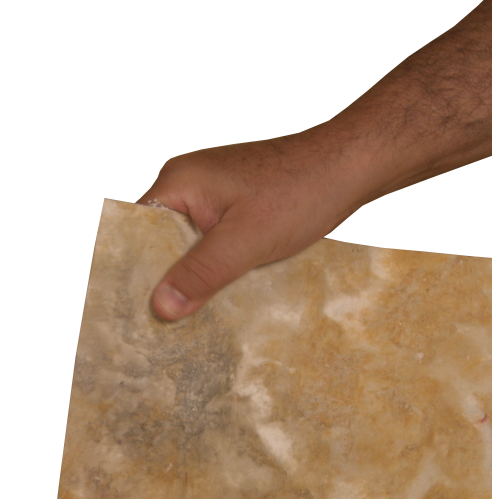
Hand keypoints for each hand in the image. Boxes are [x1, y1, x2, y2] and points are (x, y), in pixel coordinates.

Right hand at [138, 131, 360, 320]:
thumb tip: (159, 306)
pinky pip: (219, 244)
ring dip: (200, 277)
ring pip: (195, 247)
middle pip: (164, 242)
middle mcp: (191, 186)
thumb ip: (202, 271)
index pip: (137, 233)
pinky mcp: (241, 211)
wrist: (348, 171)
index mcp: (178, 183)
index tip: (137, 315)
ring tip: (194, 321)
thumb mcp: (245, 240)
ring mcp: (217, 198)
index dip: (136, 273)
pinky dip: (222, 268)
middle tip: (167, 328)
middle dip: (170, 280)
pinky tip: (227, 297)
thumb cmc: (298, 194)